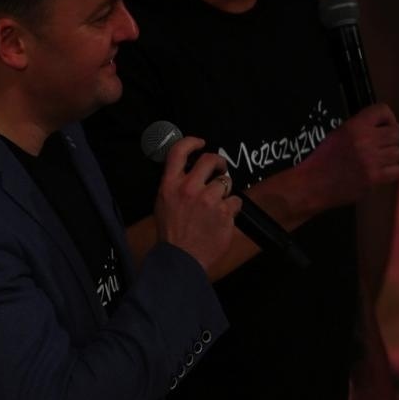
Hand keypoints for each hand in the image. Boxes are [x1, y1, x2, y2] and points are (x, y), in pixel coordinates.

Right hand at [152, 136, 240, 270]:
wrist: (181, 257)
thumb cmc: (171, 231)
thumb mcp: (163, 203)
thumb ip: (175, 185)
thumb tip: (189, 171)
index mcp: (170, 185)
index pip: (179, 151)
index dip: (192, 141)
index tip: (201, 143)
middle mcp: (189, 188)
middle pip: (210, 160)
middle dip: (219, 163)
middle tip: (221, 171)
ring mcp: (208, 200)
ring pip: (226, 182)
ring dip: (225, 191)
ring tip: (217, 204)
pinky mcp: (224, 212)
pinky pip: (235, 201)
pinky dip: (232, 209)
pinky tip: (222, 218)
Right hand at [291, 104, 398, 214]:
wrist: (310, 184)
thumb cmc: (321, 160)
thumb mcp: (336, 135)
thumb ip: (360, 128)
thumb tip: (385, 127)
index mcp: (353, 126)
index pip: (382, 110)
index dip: (388, 118)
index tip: (384, 126)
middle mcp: (365, 140)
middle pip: (395, 133)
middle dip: (389, 140)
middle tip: (379, 147)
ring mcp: (371, 159)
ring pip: (398, 152)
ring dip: (390, 157)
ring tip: (377, 161)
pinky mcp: (374, 177)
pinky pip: (397, 170)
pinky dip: (390, 172)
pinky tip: (379, 172)